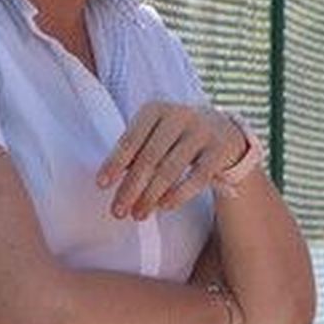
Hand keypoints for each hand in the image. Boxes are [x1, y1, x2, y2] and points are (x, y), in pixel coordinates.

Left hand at [98, 103, 245, 219]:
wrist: (222, 129)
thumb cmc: (175, 136)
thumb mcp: (154, 134)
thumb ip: (135, 151)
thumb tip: (110, 181)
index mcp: (156, 109)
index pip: (131, 138)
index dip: (114, 163)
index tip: (102, 185)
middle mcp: (179, 116)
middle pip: (149, 157)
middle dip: (131, 187)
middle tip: (118, 211)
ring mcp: (201, 132)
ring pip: (171, 169)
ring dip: (151, 196)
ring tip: (138, 214)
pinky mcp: (219, 150)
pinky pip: (197, 177)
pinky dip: (179, 194)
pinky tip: (164, 206)